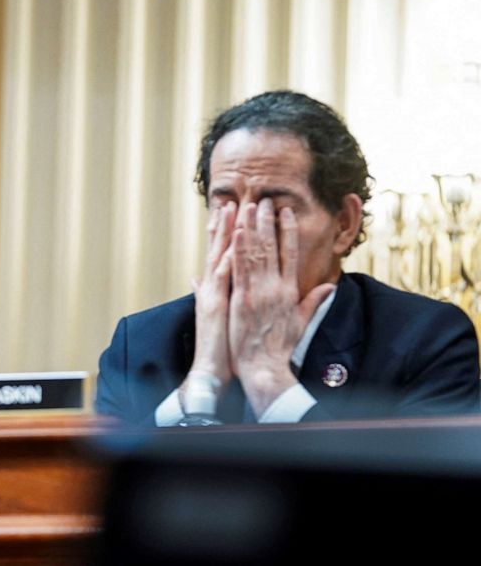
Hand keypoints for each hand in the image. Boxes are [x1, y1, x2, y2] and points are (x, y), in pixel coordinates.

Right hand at [186, 201, 236, 390]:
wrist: (210, 368)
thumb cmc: (220, 346)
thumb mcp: (212, 316)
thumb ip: (203, 294)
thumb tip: (195, 279)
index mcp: (214, 289)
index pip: (220, 256)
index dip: (225, 235)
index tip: (231, 214)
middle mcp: (211, 287)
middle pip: (218, 250)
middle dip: (225, 225)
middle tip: (231, 201)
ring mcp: (211, 293)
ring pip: (219, 256)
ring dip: (225, 232)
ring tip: (231, 210)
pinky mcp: (214, 303)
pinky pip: (223, 275)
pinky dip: (227, 256)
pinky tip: (233, 240)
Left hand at [229, 200, 333, 415]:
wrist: (265, 367)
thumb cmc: (281, 347)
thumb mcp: (301, 322)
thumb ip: (313, 301)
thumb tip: (330, 287)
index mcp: (290, 291)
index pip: (290, 253)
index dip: (288, 230)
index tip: (285, 211)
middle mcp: (276, 287)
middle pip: (272, 247)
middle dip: (267, 221)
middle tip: (264, 199)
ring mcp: (259, 292)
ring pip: (256, 253)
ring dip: (252, 228)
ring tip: (249, 206)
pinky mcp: (242, 299)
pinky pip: (239, 269)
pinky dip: (238, 249)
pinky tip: (236, 231)